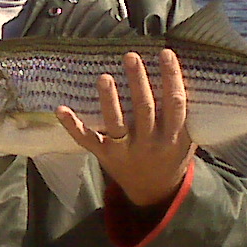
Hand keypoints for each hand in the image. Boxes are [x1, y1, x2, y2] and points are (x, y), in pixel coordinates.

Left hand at [56, 48, 195, 207]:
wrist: (155, 192)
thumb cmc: (171, 156)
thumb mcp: (185, 139)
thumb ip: (181, 114)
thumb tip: (176, 74)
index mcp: (173, 138)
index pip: (175, 103)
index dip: (171, 78)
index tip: (165, 54)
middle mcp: (149, 144)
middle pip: (144, 109)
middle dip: (138, 81)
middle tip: (130, 56)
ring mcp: (125, 151)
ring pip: (117, 124)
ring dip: (109, 101)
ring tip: (104, 77)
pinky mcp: (105, 155)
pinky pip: (87, 140)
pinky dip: (73, 126)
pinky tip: (61, 109)